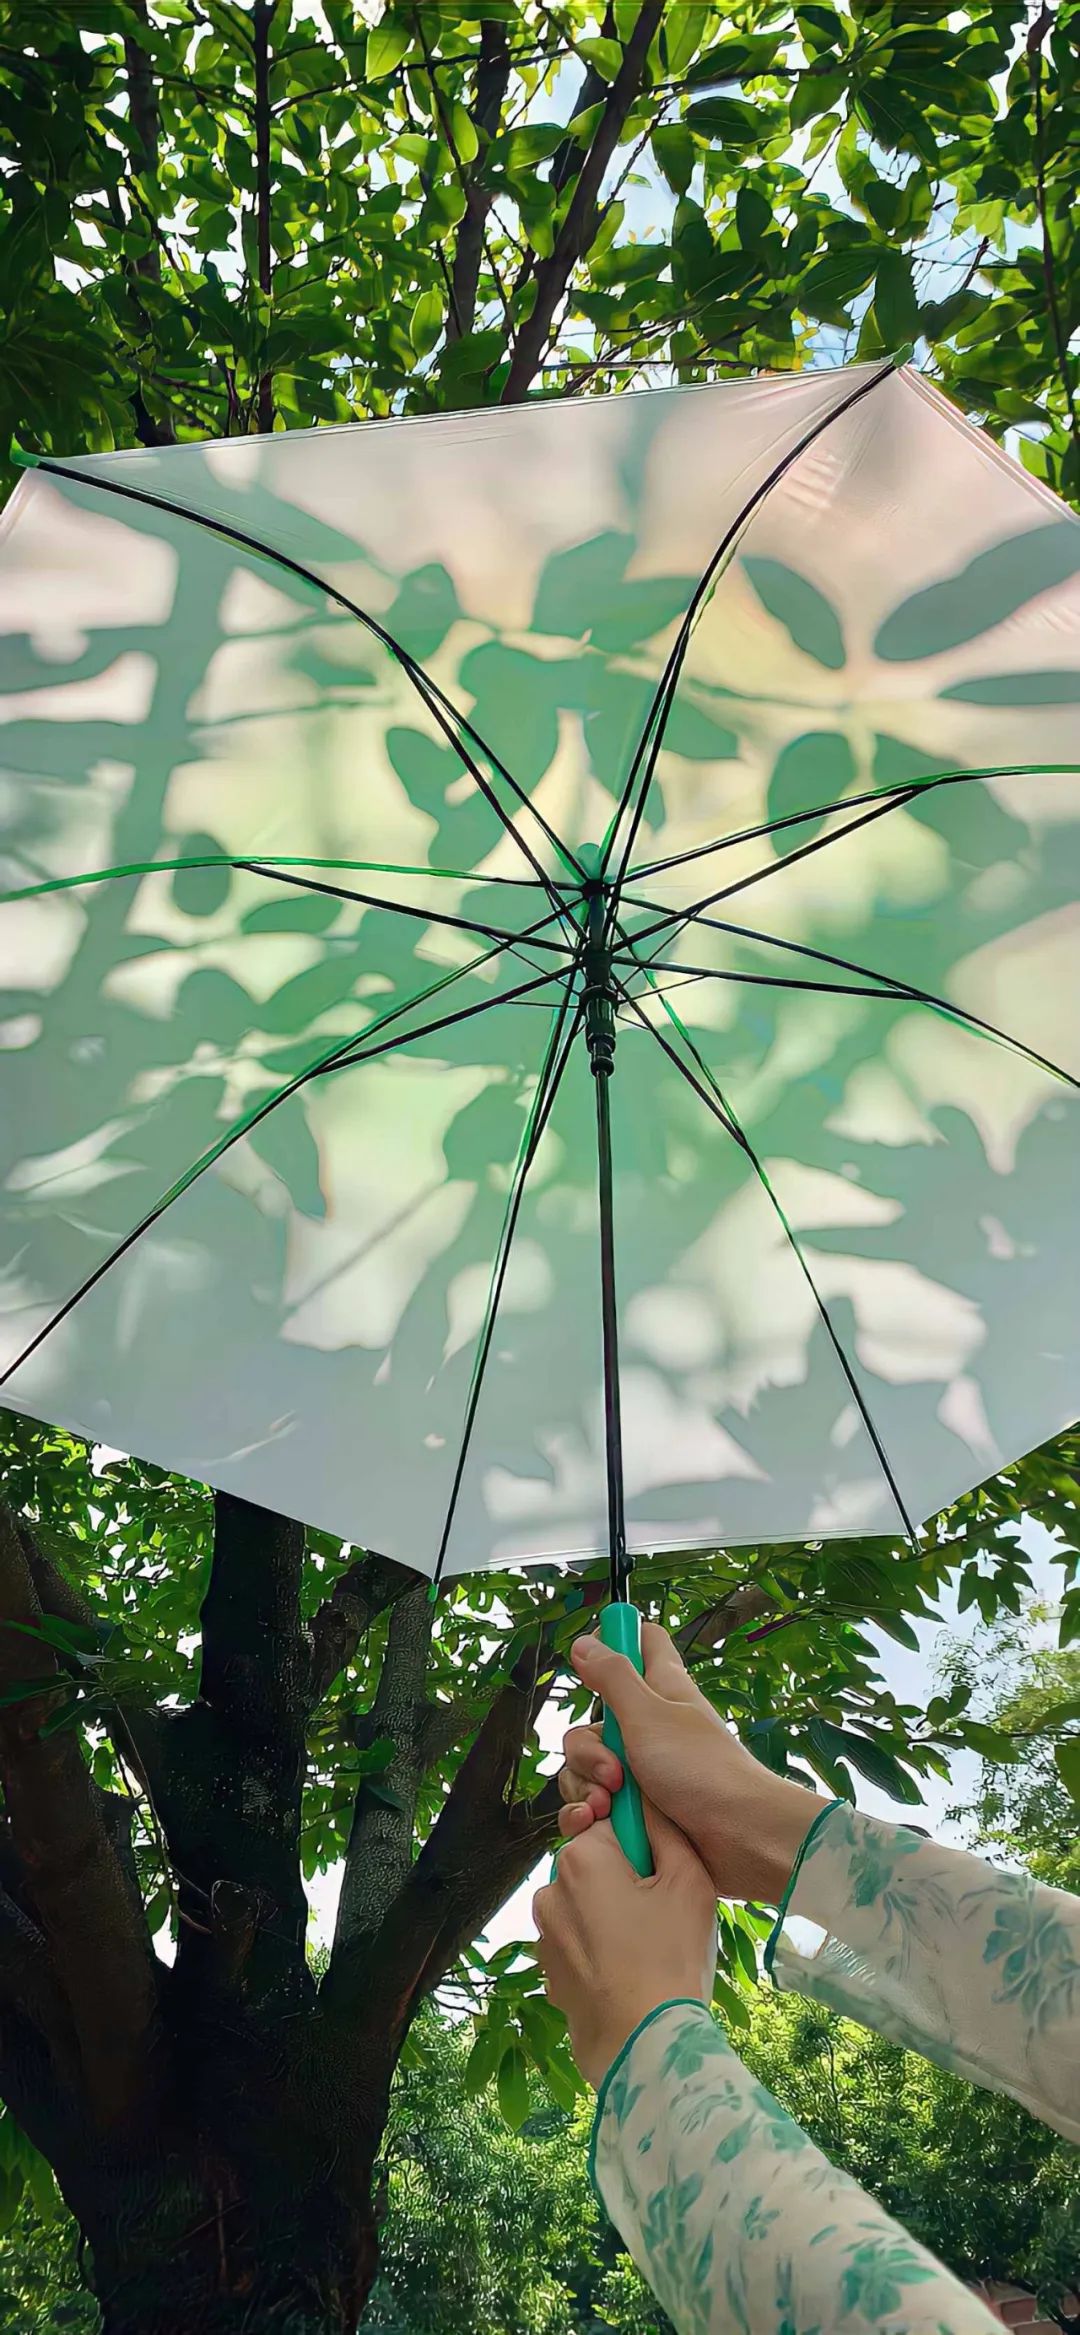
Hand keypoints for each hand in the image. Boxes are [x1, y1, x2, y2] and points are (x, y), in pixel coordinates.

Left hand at [533, 1806, 716, 2087]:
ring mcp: (545, 1935)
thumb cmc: (671, 1957)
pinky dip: (600, 1949)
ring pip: (586, 1905)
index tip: (663, 1875)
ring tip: (647, 1951)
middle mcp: (551, 1890)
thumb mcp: (689, 1880)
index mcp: (581, 1858)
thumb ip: (666, 1829)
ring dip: (611, 1916)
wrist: (644, 2045)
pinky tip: (628, 1974)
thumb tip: (647, 1800)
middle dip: (627, 1881)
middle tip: (662, 1916)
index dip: (644, 1847)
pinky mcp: (548, 1972)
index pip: (612, 1825)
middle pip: (597, 1866)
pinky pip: (578, 1942)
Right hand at [558, 1622, 827, 1904]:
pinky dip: (588, 1813)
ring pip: (589, 1766)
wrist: (737, 1838)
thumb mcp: (648, 1714)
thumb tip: (582, 1641)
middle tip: (612, 1772)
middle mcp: (650, 1725)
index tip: (592, 1663)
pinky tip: (598, 1823)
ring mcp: (643, 1769)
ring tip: (607, 1807)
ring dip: (585, 1784)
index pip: (641, 1642)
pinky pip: (596, 1803)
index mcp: (661, 1688)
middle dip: (586, 1749)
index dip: (616, 1639)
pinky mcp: (637, 1809)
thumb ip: (613, 1676)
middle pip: (595, 1720)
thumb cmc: (700, 1768)